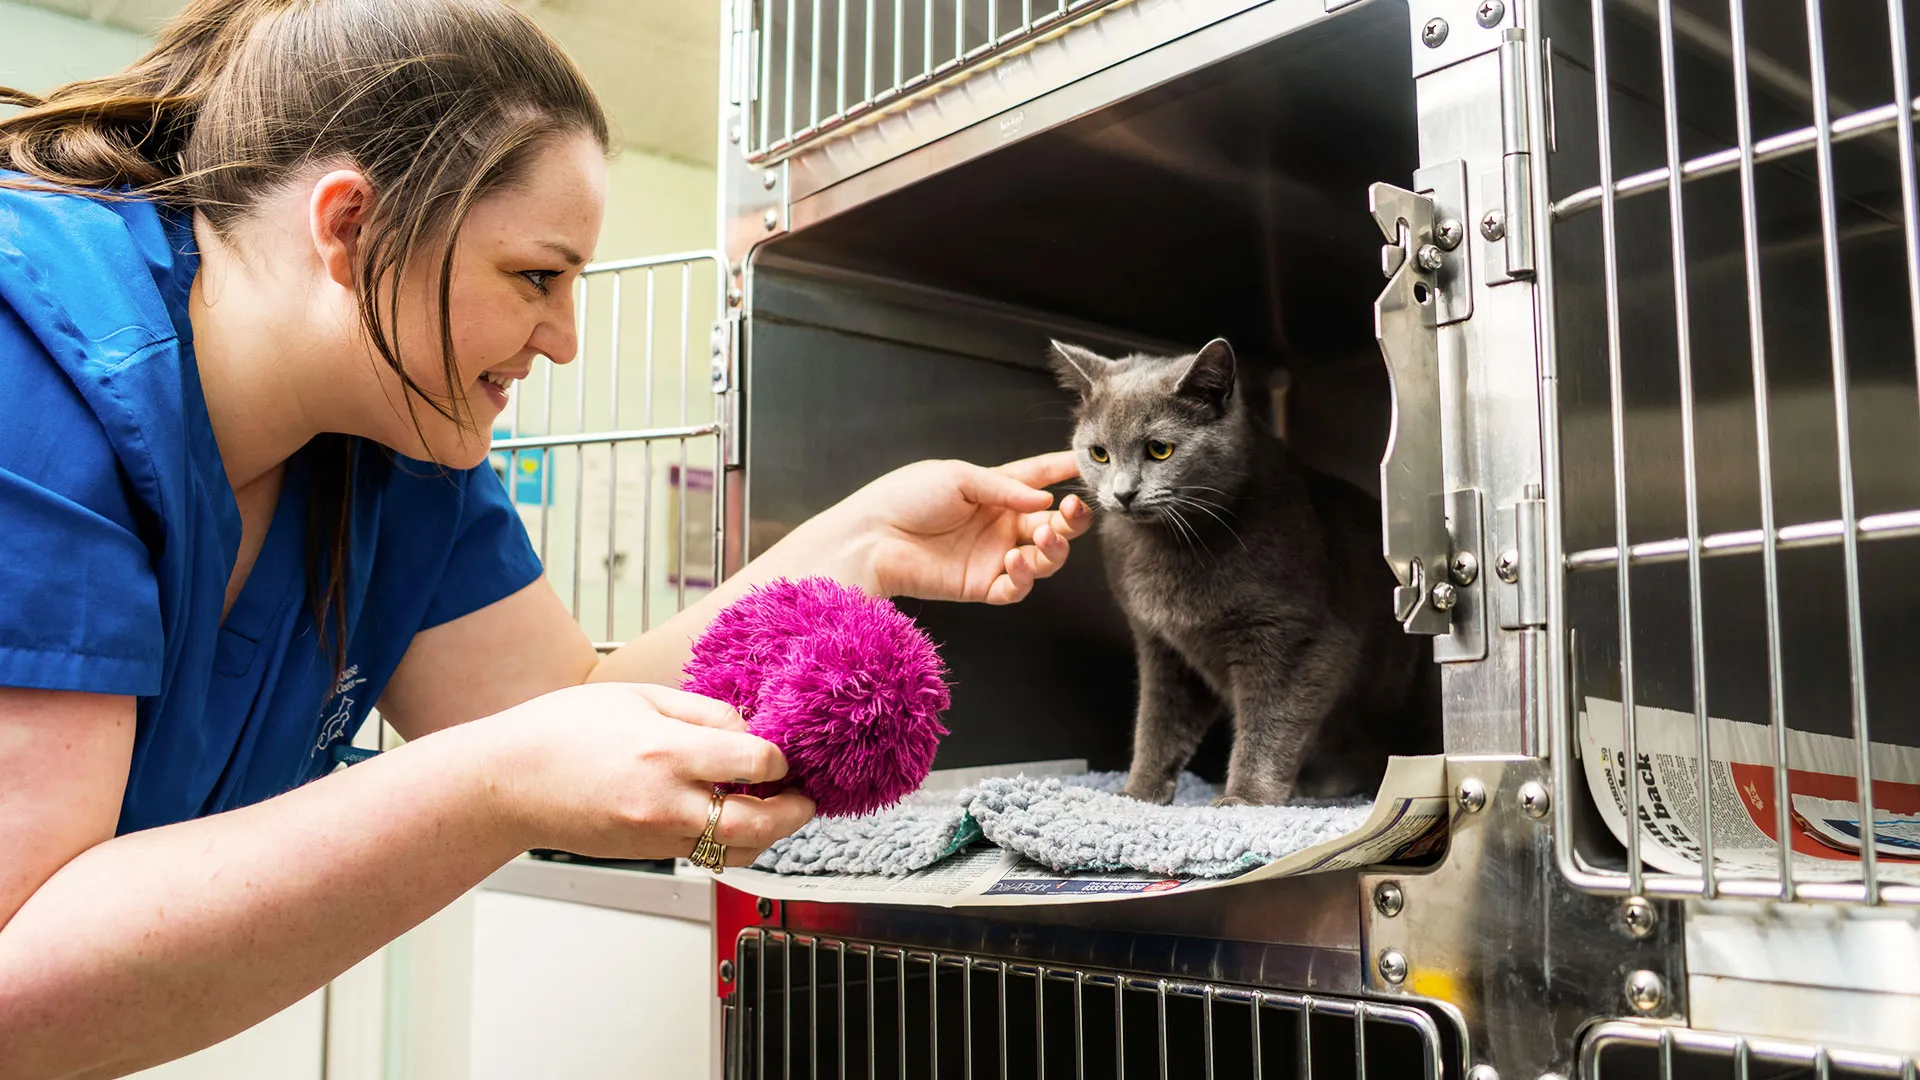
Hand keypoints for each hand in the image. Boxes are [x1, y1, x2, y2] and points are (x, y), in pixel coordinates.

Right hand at [476, 682, 814, 865]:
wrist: (507, 783)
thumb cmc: (561, 731)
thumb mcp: (640, 697)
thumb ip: (703, 712)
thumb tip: (749, 728)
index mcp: (668, 753)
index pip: (757, 763)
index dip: (782, 757)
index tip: (784, 750)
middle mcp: (667, 803)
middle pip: (760, 825)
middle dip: (794, 812)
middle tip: (805, 797)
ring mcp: (656, 836)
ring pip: (737, 852)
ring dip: (767, 834)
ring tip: (773, 809)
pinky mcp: (647, 854)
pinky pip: (705, 855)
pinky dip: (730, 842)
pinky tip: (730, 817)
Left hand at [833, 452, 1093, 603]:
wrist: (871, 537)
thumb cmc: (906, 497)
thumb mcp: (958, 478)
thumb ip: (1005, 488)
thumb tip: (1047, 498)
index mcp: (995, 490)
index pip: (1039, 478)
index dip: (1064, 471)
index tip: (1087, 464)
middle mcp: (1000, 523)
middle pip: (1053, 523)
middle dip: (1072, 519)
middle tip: (1072, 511)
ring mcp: (993, 555)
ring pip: (1044, 557)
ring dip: (1054, 547)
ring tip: (1043, 535)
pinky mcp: (981, 585)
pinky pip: (1017, 587)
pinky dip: (1025, 575)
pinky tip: (1015, 560)